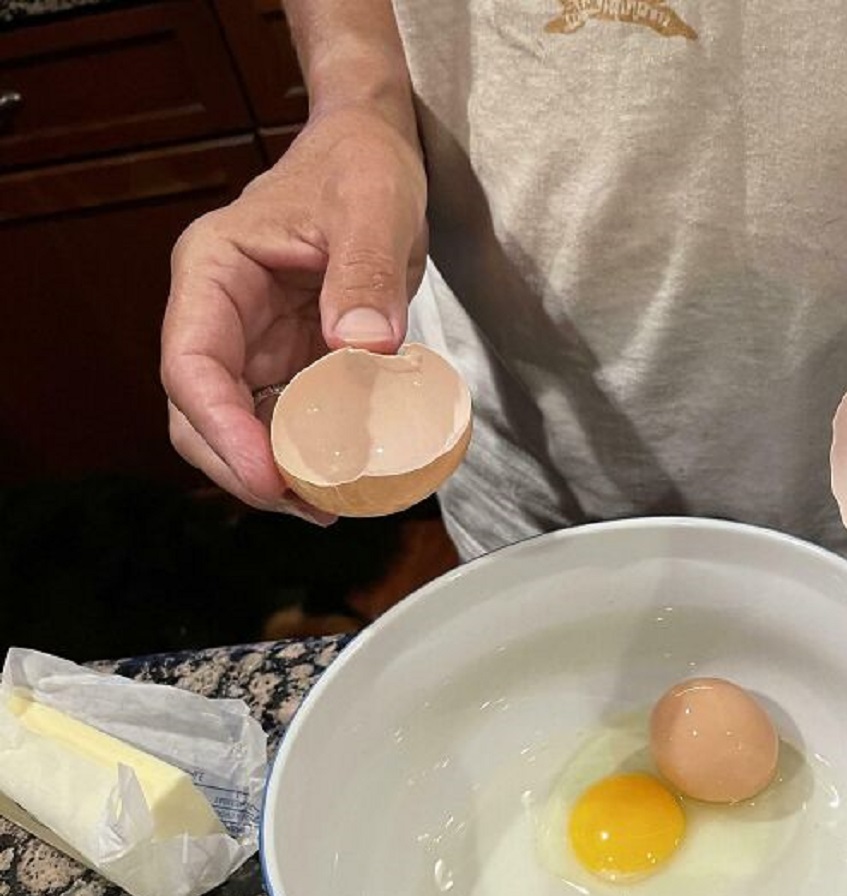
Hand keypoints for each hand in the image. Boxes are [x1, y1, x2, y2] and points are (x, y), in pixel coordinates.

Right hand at [161, 104, 427, 520]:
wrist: (371, 156)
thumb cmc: (361, 168)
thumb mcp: (375, 206)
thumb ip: (368, 272)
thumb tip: (363, 346)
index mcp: (214, 273)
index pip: (191, 364)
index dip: (222, 429)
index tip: (269, 477)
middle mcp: (219, 317)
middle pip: (199, 415)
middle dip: (245, 470)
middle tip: (311, 508)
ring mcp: (250, 347)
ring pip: (236, 431)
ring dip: (275, 478)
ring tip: (332, 507)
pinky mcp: (286, 366)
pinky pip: (282, 425)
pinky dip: (307, 459)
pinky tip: (345, 483)